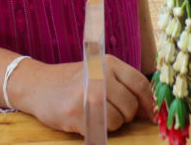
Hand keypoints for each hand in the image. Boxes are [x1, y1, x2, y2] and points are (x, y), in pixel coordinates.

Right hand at [13, 57, 152, 134]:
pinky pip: (103, 128)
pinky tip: (86, 117)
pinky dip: (99, 128)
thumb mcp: (99, 72)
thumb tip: (150, 110)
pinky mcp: (77, 113)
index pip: (140, 83)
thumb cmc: (73, 81)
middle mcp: (99, 76)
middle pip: (131, 105)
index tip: (152, 115)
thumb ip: (123, 86)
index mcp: (108, 63)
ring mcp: (88, 94)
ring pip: (119, 119)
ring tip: (97, 113)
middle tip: (112, 110)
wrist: (37, 85)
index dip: (149, 103)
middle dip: (127, 114)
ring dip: (113, 122)